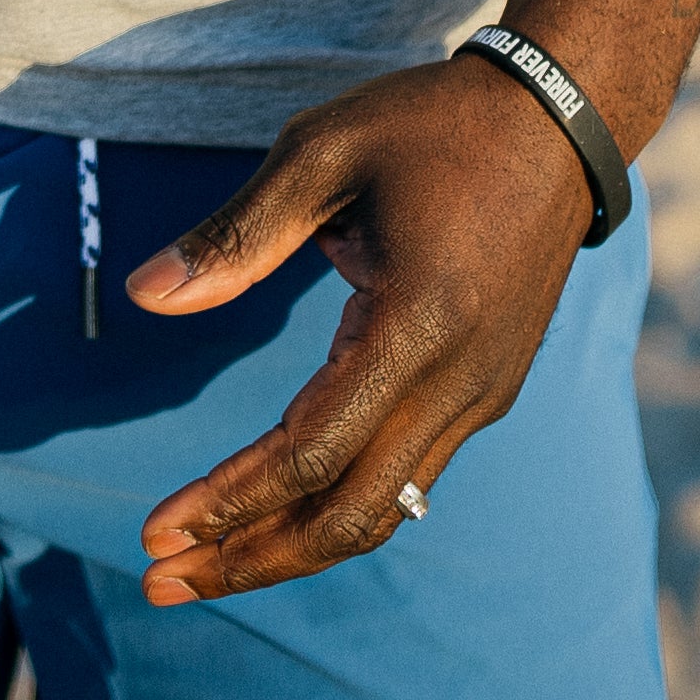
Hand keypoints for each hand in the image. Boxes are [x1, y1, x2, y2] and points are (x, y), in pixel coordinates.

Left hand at [124, 52, 598, 602]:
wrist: (556, 118)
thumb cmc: (428, 124)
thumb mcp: (321, 153)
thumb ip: (237, 234)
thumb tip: (142, 295)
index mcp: (416, 324)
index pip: (310, 453)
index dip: (228, 501)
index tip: (153, 531)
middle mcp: (459, 381)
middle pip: (348, 515)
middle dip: (250, 559)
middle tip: (161, 581)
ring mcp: (483, 395)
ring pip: (384, 511)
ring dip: (294, 548)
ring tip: (209, 565)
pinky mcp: (489, 391)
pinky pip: (409, 477)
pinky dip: (339, 507)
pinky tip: (281, 510)